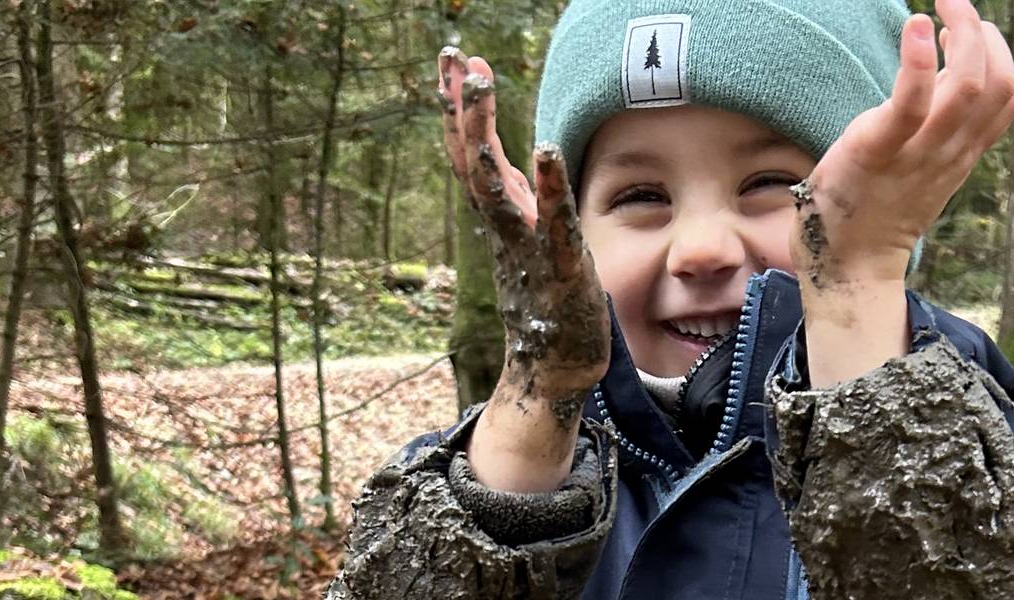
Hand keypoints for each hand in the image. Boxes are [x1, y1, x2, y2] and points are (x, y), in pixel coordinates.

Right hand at [438, 48, 610, 490]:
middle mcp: (504, 224)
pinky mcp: (560, 263)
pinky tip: (546, 148)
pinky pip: (552, 219)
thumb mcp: (531, 234)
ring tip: (481, 83)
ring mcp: (526, 243)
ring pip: (494, 182)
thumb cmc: (548, 298)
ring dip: (483, 132)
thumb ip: (520, 196)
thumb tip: (516, 156)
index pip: (471, 151)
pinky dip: (548, 184)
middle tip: (454, 56)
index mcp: (501, 214)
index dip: (460, 105)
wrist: (555, 365)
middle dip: (461, 105)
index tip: (452, 59)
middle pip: (470, 156)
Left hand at [792, 0, 1013, 289]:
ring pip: (966, 87)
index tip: (967, 31)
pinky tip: (916, 26)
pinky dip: (917, 59)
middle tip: (953, 3)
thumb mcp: (919, 160)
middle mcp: (949, 151)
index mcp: (961, 152)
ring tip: (937, 8)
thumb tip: (942, 67)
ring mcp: (917, 153)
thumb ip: (935, 120)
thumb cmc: (874, 204)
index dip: (998, 54)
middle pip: (997, 84)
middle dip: (982, 32)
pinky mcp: (877, 152)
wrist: (847, 264)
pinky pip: (910, 103)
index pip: (1007, 97)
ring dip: (961, 34)